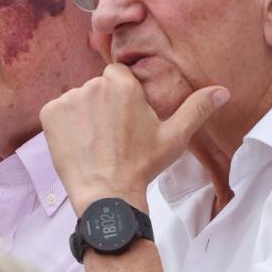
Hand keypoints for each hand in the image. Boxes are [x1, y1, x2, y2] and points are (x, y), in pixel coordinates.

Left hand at [41, 65, 228, 211]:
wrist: (107, 194)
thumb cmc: (142, 165)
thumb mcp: (174, 137)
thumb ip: (196, 109)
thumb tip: (222, 91)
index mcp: (122, 84)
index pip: (119, 76)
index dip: (123, 97)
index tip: (126, 120)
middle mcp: (93, 85)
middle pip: (97, 88)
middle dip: (103, 106)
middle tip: (112, 136)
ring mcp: (68, 99)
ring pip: (78, 100)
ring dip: (84, 115)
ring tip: (95, 143)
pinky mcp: (49, 114)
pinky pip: (57, 112)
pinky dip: (64, 126)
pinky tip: (78, 145)